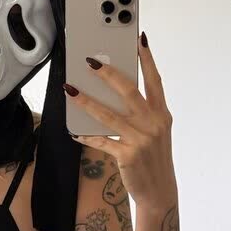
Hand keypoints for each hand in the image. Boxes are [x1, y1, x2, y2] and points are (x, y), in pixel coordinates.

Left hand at [64, 30, 177, 207]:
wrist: (159, 191)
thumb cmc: (154, 157)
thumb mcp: (156, 132)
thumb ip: (142, 113)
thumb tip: (114, 93)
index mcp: (161, 114)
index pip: (154, 80)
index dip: (147, 59)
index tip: (139, 39)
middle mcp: (153, 123)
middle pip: (128, 91)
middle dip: (108, 73)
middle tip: (90, 61)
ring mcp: (140, 139)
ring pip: (107, 114)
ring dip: (85, 101)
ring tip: (70, 89)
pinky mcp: (127, 155)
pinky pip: (100, 141)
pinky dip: (85, 136)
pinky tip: (74, 131)